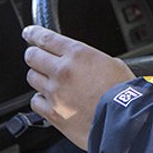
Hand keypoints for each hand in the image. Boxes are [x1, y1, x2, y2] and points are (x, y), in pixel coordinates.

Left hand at [23, 26, 135, 150]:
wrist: (122, 119)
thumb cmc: (122, 91)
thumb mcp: (112, 63)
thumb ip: (90, 59)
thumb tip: (82, 62)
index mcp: (78, 54)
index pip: (45, 38)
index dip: (34, 33)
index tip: (29, 33)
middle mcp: (62, 71)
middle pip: (32, 56)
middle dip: (34, 54)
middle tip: (37, 56)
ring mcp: (54, 92)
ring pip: (32, 78)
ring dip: (39, 77)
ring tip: (49, 80)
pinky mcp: (52, 112)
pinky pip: (35, 101)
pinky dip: (41, 99)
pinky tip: (51, 99)